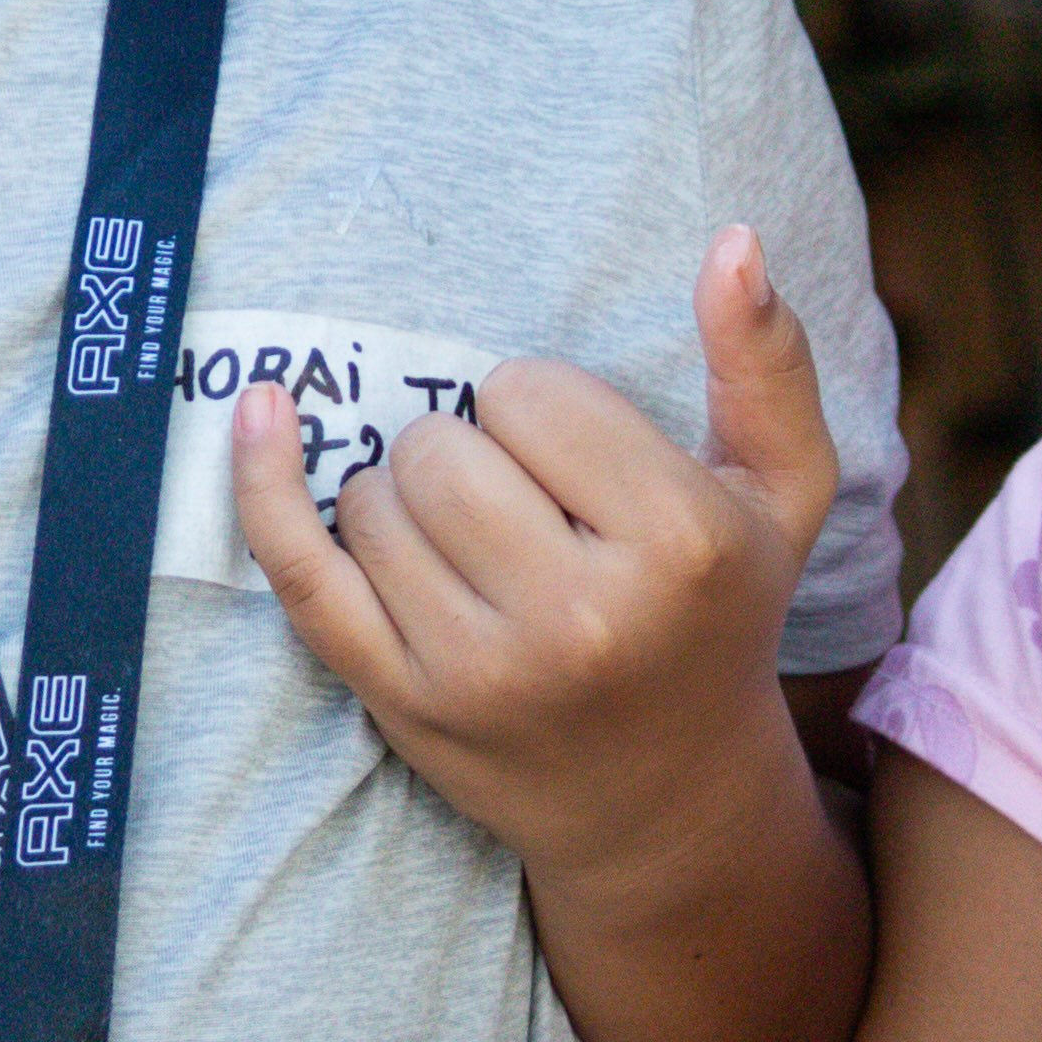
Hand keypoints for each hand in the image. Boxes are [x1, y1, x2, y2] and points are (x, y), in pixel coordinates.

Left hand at [235, 228, 834, 890]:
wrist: (669, 799)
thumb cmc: (718, 616)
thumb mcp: (781, 494)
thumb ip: (765, 363)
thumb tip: (734, 242)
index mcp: (676, 545)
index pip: (532, 393)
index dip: (542, 410)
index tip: (575, 463)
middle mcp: (578, 615)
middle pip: (441, 445)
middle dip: (468, 451)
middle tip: (520, 505)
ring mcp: (479, 670)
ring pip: (373, 499)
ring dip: (405, 498)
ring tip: (475, 544)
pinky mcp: (402, 704)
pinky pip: (299, 574)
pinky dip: (265, 487)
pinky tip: (259, 413)